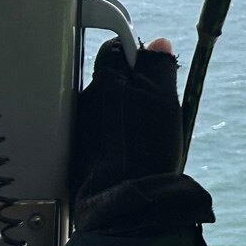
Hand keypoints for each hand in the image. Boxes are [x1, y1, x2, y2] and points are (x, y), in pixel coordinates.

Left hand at [70, 35, 191, 227]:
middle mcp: (86, 99)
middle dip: (135, 87)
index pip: (117, 49)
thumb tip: (158, 43)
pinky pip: (104, 131)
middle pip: (113, 79)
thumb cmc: (146, 148)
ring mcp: (82, 126)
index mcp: (105, 81)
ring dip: (126, 113)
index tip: (157, 70)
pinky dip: (118, 135)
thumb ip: (159, 66)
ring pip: (109, 106)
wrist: (127, 201)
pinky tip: (133, 150)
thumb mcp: (163, 100)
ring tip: (148, 134)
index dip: (139, 56)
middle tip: (158, 106)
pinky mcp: (82, 150)